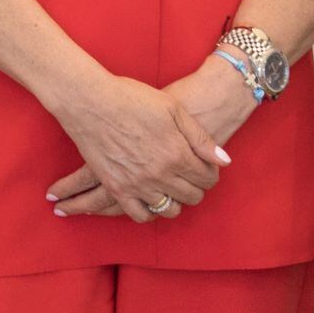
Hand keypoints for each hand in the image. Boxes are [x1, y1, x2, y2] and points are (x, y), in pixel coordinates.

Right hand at [44, 71, 226, 222]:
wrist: (89, 100)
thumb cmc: (132, 98)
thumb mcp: (173, 109)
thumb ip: (200, 138)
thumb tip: (224, 161)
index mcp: (177, 154)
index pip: (207, 178)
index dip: (209, 173)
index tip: (203, 166)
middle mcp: (160, 174)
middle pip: (191, 196)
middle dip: (196, 188)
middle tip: (189, 177)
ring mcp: (138, 184)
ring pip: (168, 209)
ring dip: (175, 201)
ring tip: (171, 189)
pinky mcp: (116, 187)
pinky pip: (139, 214)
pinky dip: (149, 212)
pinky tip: (150, 200)